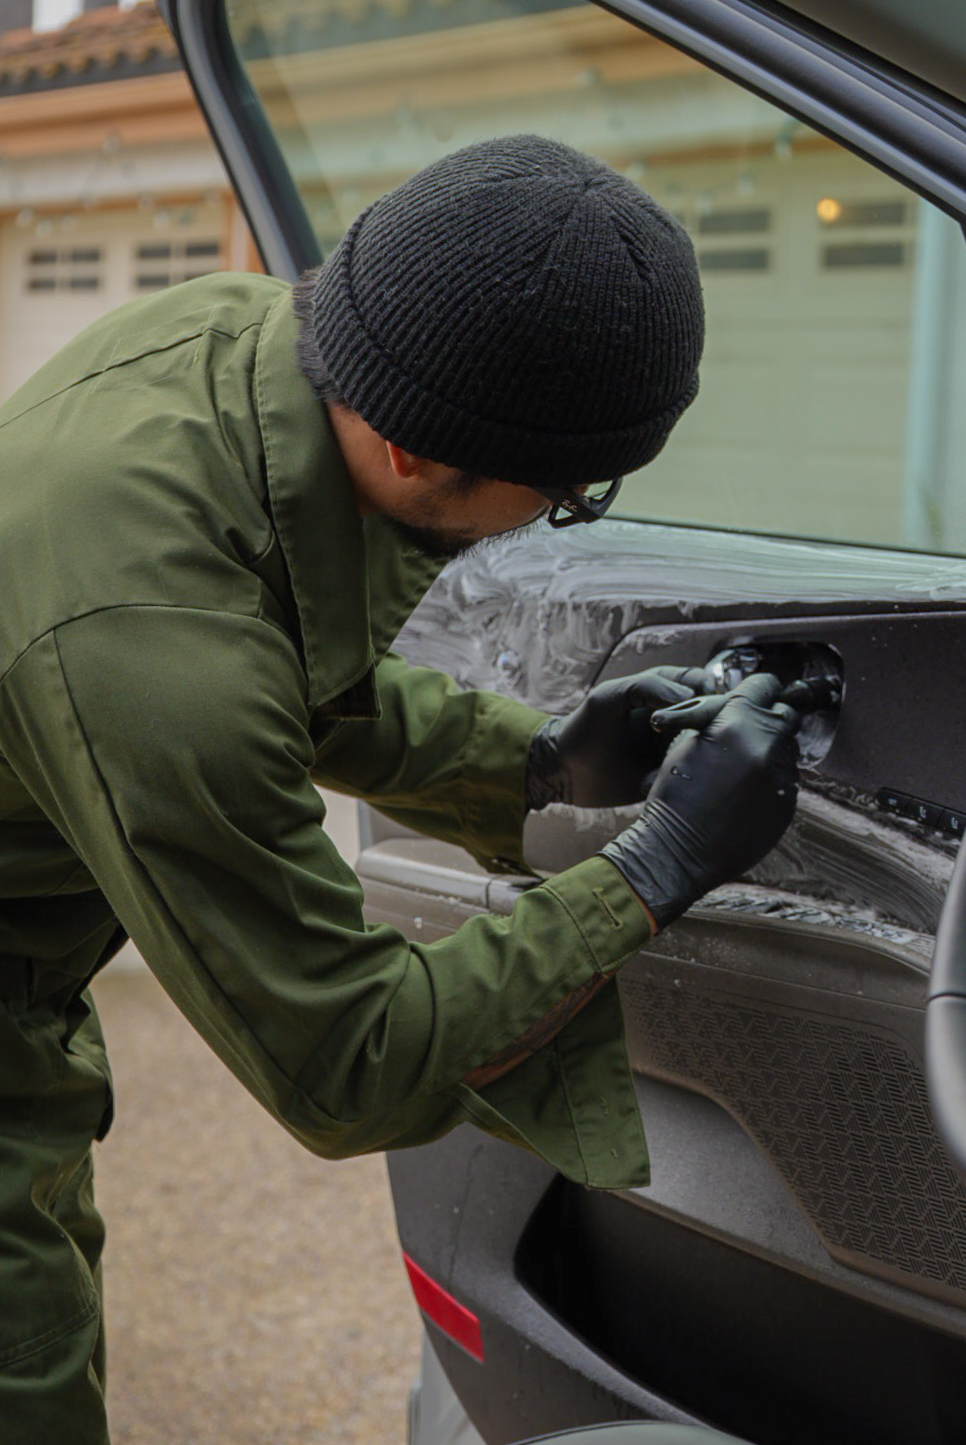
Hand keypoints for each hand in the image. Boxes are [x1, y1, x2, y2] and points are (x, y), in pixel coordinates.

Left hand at [526, 666, 705, 809]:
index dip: (705, 692)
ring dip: (699, 754)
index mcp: (663, 695)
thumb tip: (691, 698)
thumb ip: (649, 686)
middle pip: (712, 717)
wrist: (564, 772)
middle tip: (686, 738)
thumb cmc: (583, 727)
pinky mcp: (669, 777)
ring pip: (707, 748)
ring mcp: (674, 749)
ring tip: (671, 760)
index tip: (694, 706)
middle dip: (708, 726)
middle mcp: (674, 721)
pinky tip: (662, 779)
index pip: (702, 684)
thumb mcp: (610, 695)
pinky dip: (687, 778)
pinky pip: (692, 776)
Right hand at [600, 673, 799, 927]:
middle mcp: (767, 746)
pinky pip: (787, 780)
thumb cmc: (672, 796)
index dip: (758, 687)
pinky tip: (746, 793)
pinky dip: (772, 779)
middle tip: (753, 726)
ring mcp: (782, 778)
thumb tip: (740, 705)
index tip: (758, 691)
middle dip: (770, 716)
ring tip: (743, 767)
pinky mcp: (788, 805)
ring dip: (771, 750)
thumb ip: (718, 719)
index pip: (764, 685)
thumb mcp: (684, 743)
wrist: (677, 852)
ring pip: (788, 749)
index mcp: (737, 723)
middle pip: (786, 714)